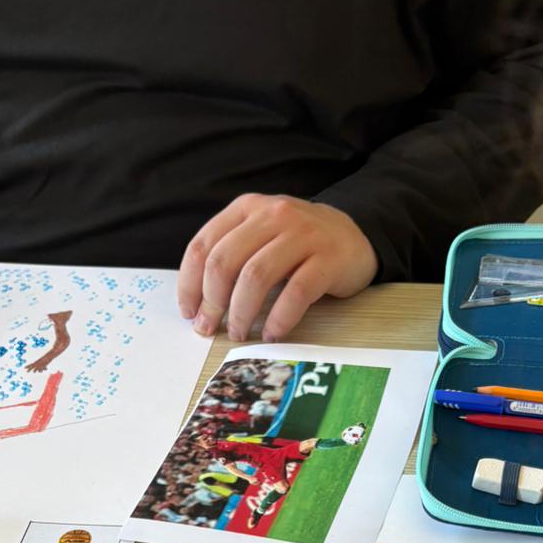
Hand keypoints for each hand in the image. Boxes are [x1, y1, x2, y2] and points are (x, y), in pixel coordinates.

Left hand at [178, 195, 377, 342]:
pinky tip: (273, 334)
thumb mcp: (260, 236)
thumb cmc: (298, 245)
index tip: (189, 313)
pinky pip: (296, 292)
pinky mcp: (328, 258)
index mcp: (247, 208)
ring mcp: (302, 234)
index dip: (189, 284)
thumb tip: (198, 304)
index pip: (204, 245)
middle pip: (225, 262)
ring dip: (241, 313)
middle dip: (212, 303)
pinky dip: (279, 319)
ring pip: (256, 276)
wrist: (353, 237)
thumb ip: (231, 255)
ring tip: (240, 334)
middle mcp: (272, 215)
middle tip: (211, 329)